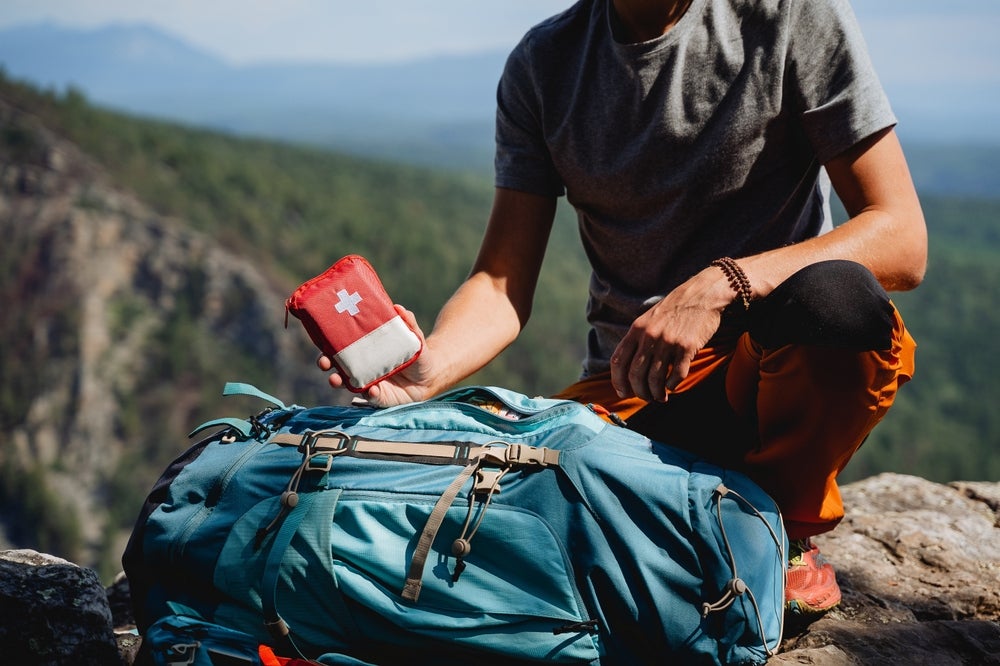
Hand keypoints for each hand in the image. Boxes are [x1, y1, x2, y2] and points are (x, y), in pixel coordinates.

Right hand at [317, 305, 434, 406]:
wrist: (430, 375)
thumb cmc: (415, 353)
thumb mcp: (413, 336)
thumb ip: (408, 322)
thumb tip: (398, 308)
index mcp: (364, 350)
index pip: (340, 347)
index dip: (328, 346)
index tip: (322, 342)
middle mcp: (362, 367)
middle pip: (337, 366)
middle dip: (327, 365)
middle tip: (324, 362)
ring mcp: (368, 383)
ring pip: (348, 384)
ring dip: (339, 382)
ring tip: (336, 379)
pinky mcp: (380, 397)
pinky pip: (371, 398)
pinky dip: (370, 394)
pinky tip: (373, 390)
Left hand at [610, 267, 731, 401]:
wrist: (702, 295)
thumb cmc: (675, 309)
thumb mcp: (649, 319)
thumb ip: (638, 340)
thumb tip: (628, 368)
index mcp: (636, 329)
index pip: (618, 361)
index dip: (618, 381)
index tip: (623, 392)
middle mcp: (650, 336)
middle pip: (636, 375)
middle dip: (639, 392)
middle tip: (646, 397)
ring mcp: (668, 342)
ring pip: (655, 379)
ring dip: (656, 393)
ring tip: (660, 397)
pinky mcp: (687, 347)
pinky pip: (676, 375)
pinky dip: (672, 386)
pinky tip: (672, 386)